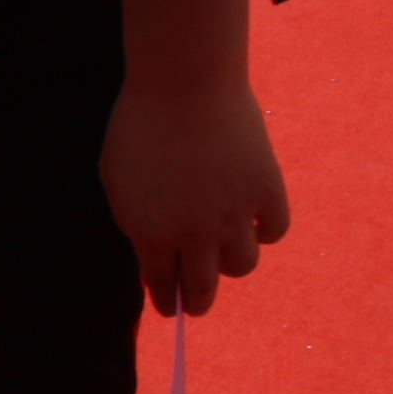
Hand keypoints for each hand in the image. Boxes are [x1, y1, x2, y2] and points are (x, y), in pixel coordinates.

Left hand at [101, 79, 289, 315]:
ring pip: (243, 266)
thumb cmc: (139, 124)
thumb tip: (152, 246)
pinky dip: (265, 231)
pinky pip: (274, 230)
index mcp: (151, 233)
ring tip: (226, 254)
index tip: (171, 307)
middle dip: (199, 301)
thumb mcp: (118, 178)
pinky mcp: (266, 191)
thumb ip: (135, 218)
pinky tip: (256, 223)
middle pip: (204, 288)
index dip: (167, 300)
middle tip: (199, 303)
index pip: (162, 284)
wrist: (184, 85)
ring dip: (232, 264)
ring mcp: (234, 215)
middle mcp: (194, 234)